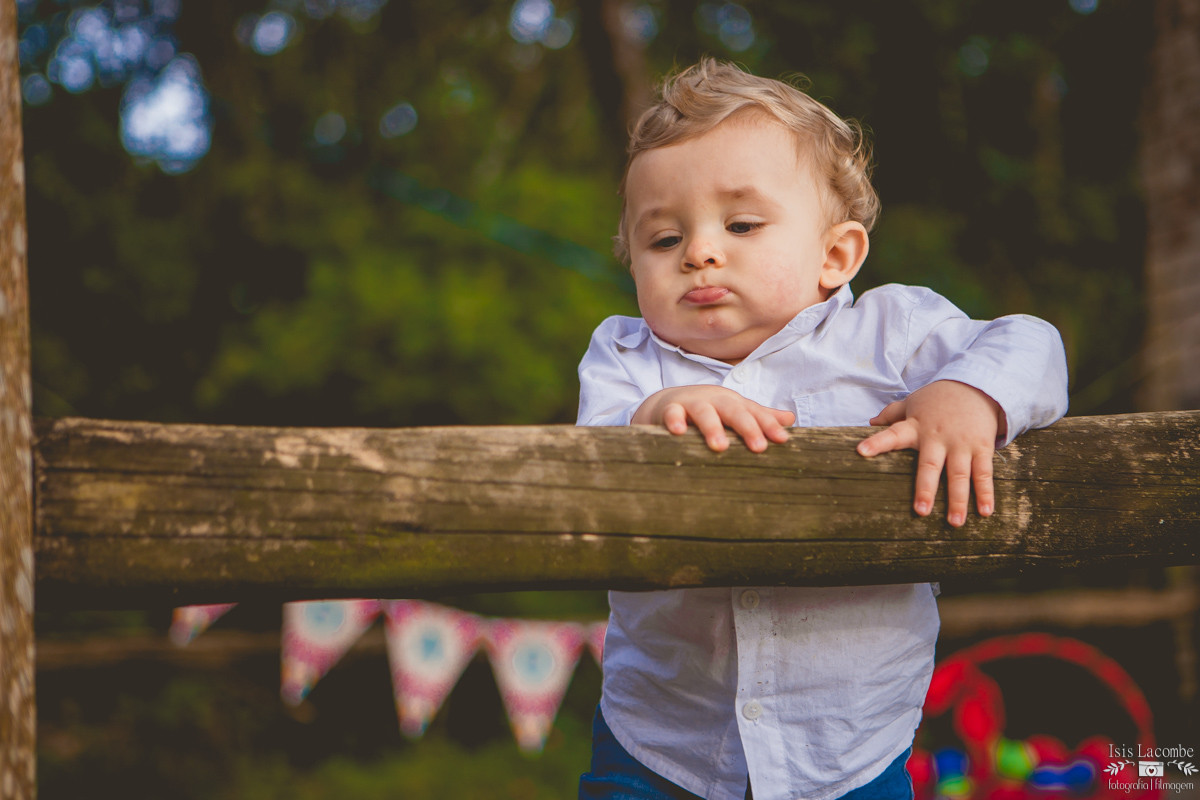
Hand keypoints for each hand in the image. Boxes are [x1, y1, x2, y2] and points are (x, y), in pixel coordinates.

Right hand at [633, 385, 794, 452]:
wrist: (668, 403)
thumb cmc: (708, 410)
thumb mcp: (734, 411)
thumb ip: (759, 416)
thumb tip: (791, 418)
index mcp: (734, 403)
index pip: (754, 413)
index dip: (768, 425)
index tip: (782, 440)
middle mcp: (715, 401)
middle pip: (733, 411)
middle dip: (747, 427)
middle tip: (758, 447)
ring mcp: (692, 403)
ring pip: (704, 413)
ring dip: (712, 428)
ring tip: (720, 446)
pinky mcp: (669, 409)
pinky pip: (672, 414)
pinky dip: (674, 421)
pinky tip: (678, 432)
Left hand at [855, 380, 1004, 526]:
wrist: (977, 385)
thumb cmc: (939, 398)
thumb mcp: (914, 402)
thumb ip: (892, 413)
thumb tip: (870, 422)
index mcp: (915, 427)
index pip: (892, 434)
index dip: (877, 443)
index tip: (861, 451)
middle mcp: (937, 438)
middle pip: (930, 465)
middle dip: (926, 488)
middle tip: (921, 511)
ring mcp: (961, 444)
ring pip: (959, 475)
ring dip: (958, 500)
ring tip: (954, 523)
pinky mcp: (981, 447)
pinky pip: (983, 473)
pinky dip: (986, 493)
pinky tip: (985, 512)